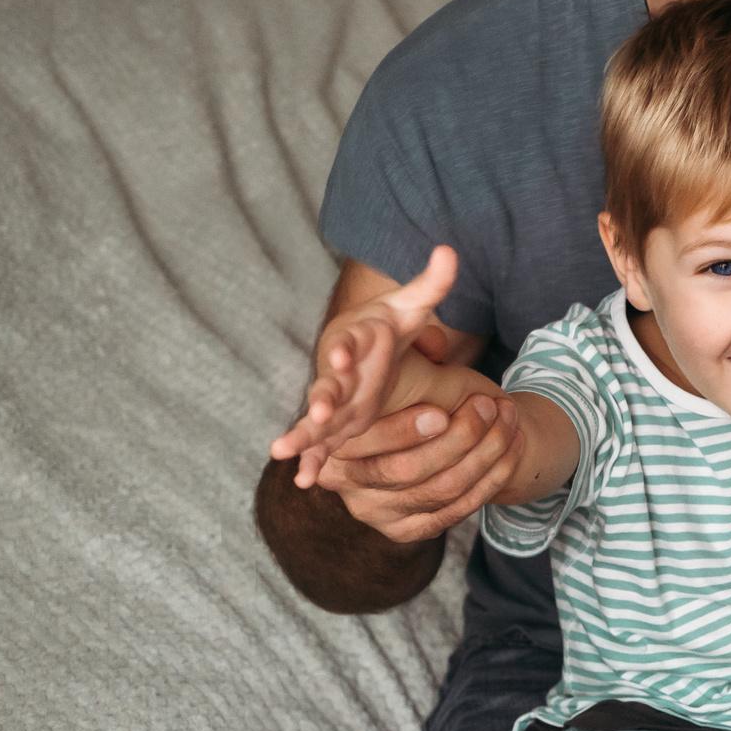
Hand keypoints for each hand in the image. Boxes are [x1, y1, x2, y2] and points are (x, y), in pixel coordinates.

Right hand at [271, 247, 460, 473]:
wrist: (368, 348)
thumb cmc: (387, 326)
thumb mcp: (411, 305)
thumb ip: (431, 282)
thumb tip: (450, 250)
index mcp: (352, 339)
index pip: (347, 341)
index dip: (344, 349)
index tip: (342, 355)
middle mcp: (337, 371)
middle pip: (327, 384)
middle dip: (321, 398)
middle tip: (316, 412)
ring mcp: (334, 399)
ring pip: (315, 418)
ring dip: (302, 435)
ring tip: (281, 452)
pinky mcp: (336, 422)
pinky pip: (321, 443)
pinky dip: (312, 460)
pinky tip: (303, 480)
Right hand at [301, 359, 523, 545]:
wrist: (416, 433)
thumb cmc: (405, 389)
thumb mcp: (401, 366)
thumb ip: (413, 351)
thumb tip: (434, 334)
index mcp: (331, 443)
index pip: (364, 444)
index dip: (403, 431)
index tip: (442, 413)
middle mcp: (346, 485)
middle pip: (404, 471)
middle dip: (457, 439)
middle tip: (490, 407)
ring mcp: (377, 513)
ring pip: (440, 490)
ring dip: (485, 454)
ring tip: (510, 418)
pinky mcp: (407, 530)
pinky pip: (457, 510)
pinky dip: (492, 478)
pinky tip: (514, 446)